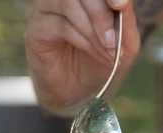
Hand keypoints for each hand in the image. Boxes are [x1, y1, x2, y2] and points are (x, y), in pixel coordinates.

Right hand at [25, 0, 140, 115]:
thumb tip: (122, 0)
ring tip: (107, 52)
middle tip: (113, 42)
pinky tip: (94, 54)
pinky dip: (82, 41)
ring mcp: (47, 10)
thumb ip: (126, 20)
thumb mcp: (124, 44)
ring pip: (69, 3)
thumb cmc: (100, 63)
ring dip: (93, 30)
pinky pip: (60, 25)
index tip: (120, 5)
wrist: (79, 93)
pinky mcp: (36, 28)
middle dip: (101, 15)